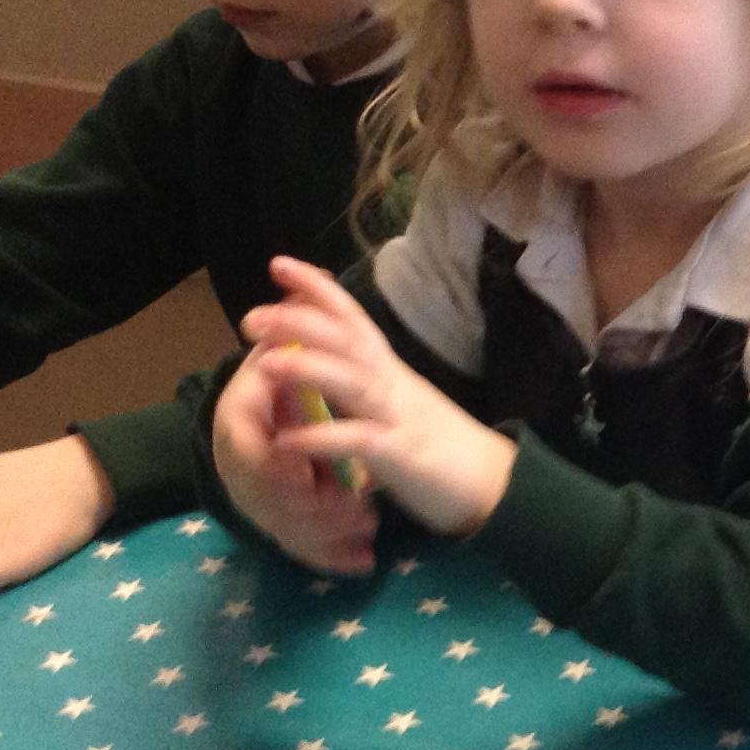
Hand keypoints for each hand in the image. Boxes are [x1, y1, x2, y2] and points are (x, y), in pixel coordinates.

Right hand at [211, 344, 380, 574]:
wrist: (273, 413)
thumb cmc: (285, 381)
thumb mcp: (284, 357)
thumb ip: (289, 337)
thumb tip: (297, 290)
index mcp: (238, 421)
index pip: (246, 455)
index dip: (275, 470)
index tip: (306, 478)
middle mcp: (238, 464)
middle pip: (269, 504)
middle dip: (315, 511)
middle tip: (359, 509)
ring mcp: (255, 497)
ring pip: (287, 529)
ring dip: (328, 535)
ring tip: (368, 527)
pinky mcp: (281, 522)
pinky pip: (300, 546)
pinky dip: (331, 556)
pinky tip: (361, 563)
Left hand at [239, 256, 515, 537]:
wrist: (497, 484)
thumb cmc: (443, 447)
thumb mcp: (400, 404)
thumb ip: (365, 383)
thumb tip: (327, 362)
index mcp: (389, 371)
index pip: (352, 318)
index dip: (316, 289)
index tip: (278, 264)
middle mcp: (393, 384)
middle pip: (346, 342)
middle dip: (298, 324)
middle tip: (251, 317)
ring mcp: (400, 417)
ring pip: (354, 382)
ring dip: (309, 369)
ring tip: (264, 364)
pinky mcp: (404, 456)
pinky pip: (361, 443)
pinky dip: (324, 439)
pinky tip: (289, 440)